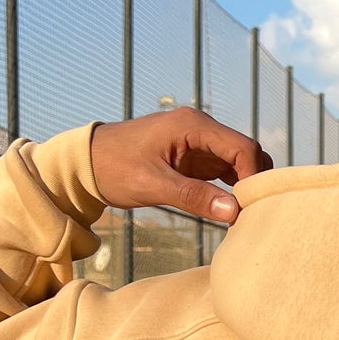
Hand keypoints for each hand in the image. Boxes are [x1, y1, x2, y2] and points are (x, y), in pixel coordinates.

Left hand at [89, 111, 271, 224]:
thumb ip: (194, 196)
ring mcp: (198, 142)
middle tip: (252, 213)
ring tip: (244, 214)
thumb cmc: (113, 168)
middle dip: (253, 181)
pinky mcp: (193, 157)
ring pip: (238, 162)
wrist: (85, 163)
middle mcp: (201, 129)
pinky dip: (231, 187)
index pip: (243, 147)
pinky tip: (230, 209)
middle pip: (246, 152)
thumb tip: (234, 211)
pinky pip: (223, 170)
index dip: (253, 177)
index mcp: (193, 125)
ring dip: (244, 185)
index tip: (250, 207)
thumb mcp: (153, 185)